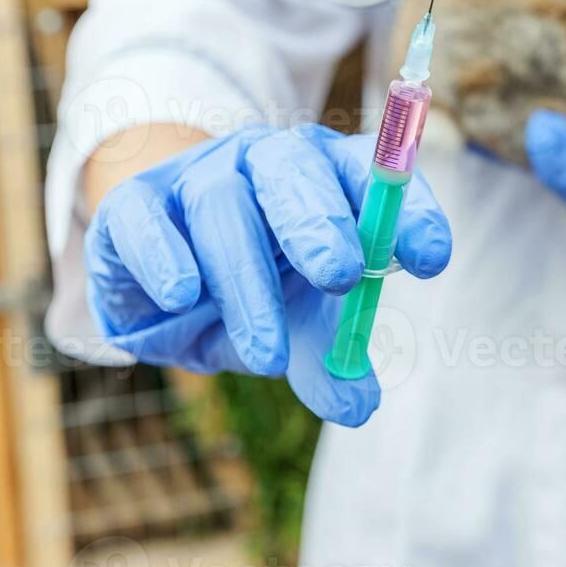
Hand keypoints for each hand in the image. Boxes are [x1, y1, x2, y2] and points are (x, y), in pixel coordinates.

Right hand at [84, 123, 451, 425]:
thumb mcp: (298, 328)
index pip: (371, 172)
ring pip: (224, 206)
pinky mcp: (135, 203)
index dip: (404, 209)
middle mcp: (265, 160)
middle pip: (295, 169)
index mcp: (323, 175)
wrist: (158, 281)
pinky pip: (148, 219)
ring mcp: (197, 175)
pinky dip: (165, 257)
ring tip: (265, 354)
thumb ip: (328, 360)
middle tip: (342, 279)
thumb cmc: (252, 290)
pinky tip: (183, 296)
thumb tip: (359, 406)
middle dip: (320, 224)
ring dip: (247, 280)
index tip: (430, 259)